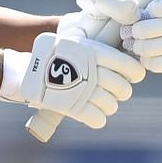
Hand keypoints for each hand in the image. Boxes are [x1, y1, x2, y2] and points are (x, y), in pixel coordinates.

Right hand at [0, 30, 145, 128]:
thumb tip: (126, 60)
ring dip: (108, 105)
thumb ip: (100, 51)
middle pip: (123, 89)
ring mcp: (84, 91)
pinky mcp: (74, 108)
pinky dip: (96, 118)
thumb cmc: (55, 55)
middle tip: (113, 91)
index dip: (135, 74)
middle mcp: (93, 71)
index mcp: (96, 53)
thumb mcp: (77, 43)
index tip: (131, 77)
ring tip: (98, 101)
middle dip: (120, 92)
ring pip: (112, 106)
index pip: (131, 68)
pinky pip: (98, 119)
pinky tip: (90, 112)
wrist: (26, 70)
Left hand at [58, 0, 161, 74]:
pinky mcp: (157, 60)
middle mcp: (161, 20)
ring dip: (152, 45)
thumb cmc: (91, 19)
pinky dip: (158, 61)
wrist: (87, 46)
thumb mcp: (91, 2)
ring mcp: (161, 40)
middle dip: (152, 29)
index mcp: (151, 0)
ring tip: (129, 45)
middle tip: (128, 32)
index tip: (149, 10)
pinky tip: (141, 60)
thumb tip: (134, 10)